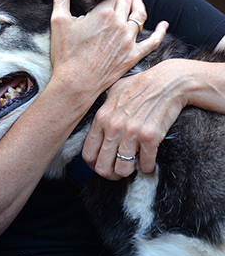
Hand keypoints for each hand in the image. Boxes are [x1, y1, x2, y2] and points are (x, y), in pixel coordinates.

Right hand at [49, 0, 167, 116]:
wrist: (75, 85)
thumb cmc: (66, 55)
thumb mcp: (59, 21)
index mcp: (103, 13)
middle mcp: (119, 24)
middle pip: (126, 1)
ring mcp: (128, 41)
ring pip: (139, 16)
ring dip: (138, 4)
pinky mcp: (132, 56)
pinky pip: (152, 42)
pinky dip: (159, 32)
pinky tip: (163, 24)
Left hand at [82, 60, 187, 179]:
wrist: (168, 82)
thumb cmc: (141, 85)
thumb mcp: (114, 92)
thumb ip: (104, 109)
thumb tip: (97, 125)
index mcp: (102, 118)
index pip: (88, 153)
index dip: (93, 164)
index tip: (102, 165)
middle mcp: (114, 127)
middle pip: (102, 166)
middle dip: (109, 173)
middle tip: (118, 170)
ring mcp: (132, 133)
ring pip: (122, 170)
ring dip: (128, 171)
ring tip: (133, 165)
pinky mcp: (150, 138)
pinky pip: (145, 165)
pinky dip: (147, 166)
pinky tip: (148, 160)